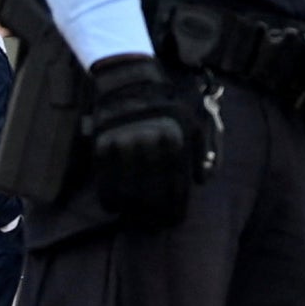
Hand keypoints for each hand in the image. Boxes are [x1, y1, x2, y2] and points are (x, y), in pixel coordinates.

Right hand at [82, 53, 195, 232]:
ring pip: (129, 192)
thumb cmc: (166, 106)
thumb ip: (200, 152)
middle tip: (154, 223)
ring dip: (133, 210)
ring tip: (136, 216)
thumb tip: (201, 180)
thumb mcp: (192, 123)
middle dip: (155, 214)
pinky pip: (106, 182)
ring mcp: (125, 145)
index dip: (176, 209)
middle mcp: (151, 144)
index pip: (176, 186)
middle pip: (153, 194)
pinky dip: (110, 199)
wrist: (129, 82)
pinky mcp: (103, 146)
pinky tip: (115, 206)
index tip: (174, 221)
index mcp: (175, 140)